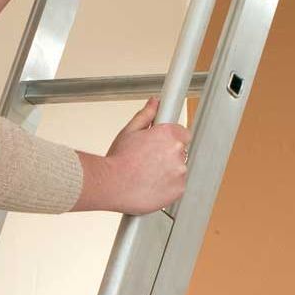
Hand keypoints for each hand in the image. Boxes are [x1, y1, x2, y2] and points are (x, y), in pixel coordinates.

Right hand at [102, 98, 190, 214]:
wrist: (111, 185)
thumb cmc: (117, 160)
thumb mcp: (129, 131)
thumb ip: (146, 115)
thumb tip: (155, 103)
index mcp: (168, 134)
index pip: (183, 133)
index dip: (172, 139)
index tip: (163, 144)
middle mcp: (177, 152)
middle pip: (180, 152)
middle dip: (167, 155)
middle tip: (148, 160)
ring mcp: (179, 172)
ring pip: (178, 170)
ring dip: (167, 172)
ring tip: (146, 174)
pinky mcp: (178, 190)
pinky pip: (177, 187)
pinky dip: (167, 187)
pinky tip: (151, 185)